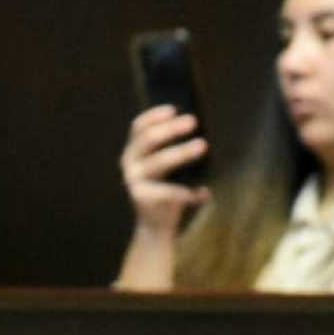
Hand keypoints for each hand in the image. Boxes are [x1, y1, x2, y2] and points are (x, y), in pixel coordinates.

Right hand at [120, 105, 209, 235]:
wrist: (156, 225)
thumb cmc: (168, 188)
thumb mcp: (169, 165)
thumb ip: (175, 147)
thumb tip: (200, 126)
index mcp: (135, 150)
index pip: (139, 127)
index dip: (155, 116)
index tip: (174, 109)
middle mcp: (129, 162)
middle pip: (149, 139)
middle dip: (172, 129)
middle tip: (193, 121)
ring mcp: (132, 180)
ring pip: (159, 161)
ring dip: (182, 152)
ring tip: (202, 145)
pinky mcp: (141, 198)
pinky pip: (168, 191)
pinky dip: (188, 192)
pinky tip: (204, 192)